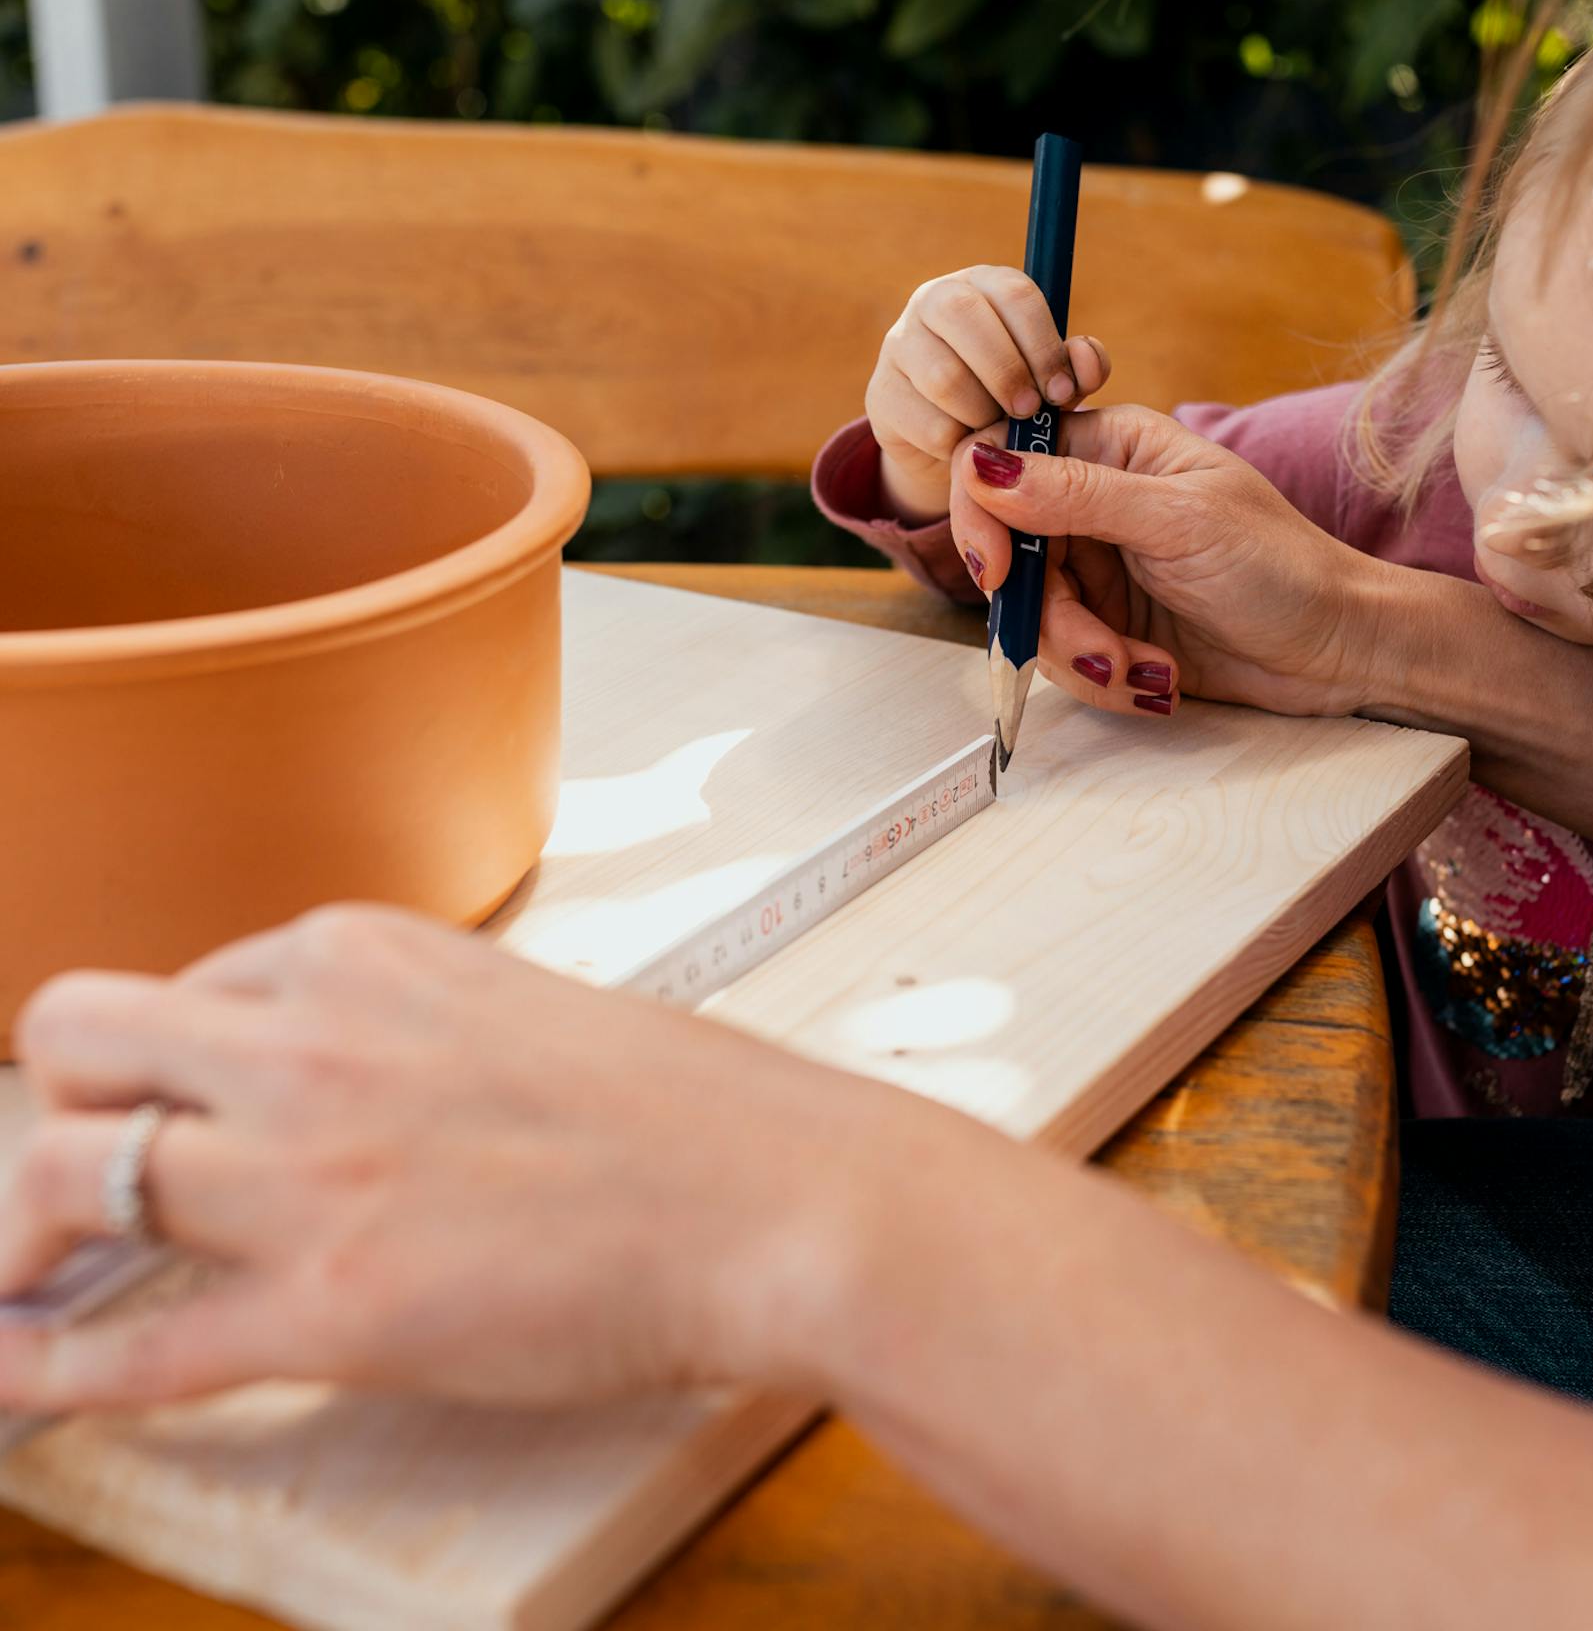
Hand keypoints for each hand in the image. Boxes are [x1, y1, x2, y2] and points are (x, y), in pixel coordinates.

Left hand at [0, 905, 956, 1412]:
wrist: (774, 1195)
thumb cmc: (686, 1111)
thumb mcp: (524, 1011)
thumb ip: (409, 1031)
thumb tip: (344, 1090)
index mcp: (365, 954)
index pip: (187, 987)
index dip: (158, 1066)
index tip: (157, 1114)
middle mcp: (309, 1040)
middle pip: (78, 1042)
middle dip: (56, 1112)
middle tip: (71, 1185)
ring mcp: (306, 1172)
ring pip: (64, 1176)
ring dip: (23, 1236)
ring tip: (27, 1281)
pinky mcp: (327, 1307)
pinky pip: (125, 1348)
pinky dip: (43, 1369)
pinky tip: (15, 1379)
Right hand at [866, 265, 1108, 523]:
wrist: (957, 445)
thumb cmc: (1014, 397)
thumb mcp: (1052, 380)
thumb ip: (1078, 368)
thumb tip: (1084, 359)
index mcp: (985, 284)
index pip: (1014, 293)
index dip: (1043, 344)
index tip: (1062, 392)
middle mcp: (934, 300)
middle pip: (964, 314)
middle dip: (1006, 371)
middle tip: (1028, 410)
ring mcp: (900, 343)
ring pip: (943, 375)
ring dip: (982, 413)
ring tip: (998, 429)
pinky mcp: (881, 393)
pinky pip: (926, 423)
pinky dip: (958, 444)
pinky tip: (968, 446)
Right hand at [952, 404, 1390, 719]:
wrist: (1339, 648)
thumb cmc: (1281, 566)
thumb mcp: (1178, 521)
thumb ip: (1076, 494)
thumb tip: (980, 466)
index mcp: (1110, 446)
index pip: (1000, 461)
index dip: (984, 516)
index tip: (1002, 573)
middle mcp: (1093, 501)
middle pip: (1010, 555)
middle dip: (1051, 618)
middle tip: (1103, 652)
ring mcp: (1099, 568)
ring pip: (1032, 617)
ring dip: (1085, 659)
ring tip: (1148, 674)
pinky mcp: (1109, 625)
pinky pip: (1064, 657)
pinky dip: (1105, 680)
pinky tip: (1159, 682)